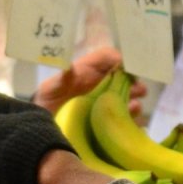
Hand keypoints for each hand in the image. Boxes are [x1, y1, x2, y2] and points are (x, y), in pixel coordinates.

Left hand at [32, 45, 146, 114]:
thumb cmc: (48, 102)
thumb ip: (61, 79)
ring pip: (129, 96)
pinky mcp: (110, 120)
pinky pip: (126, 117)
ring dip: (134, 99)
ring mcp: (107, 101)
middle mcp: (101, 83)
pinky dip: (132, 119)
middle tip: (137, 90)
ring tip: (133, 106)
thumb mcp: (50, 89)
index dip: (118, 59)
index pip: (108, 57)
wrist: (45, 126)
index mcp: (88, 70)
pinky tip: (130, 121)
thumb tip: (68, 67)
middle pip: (124, 77)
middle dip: (133, 81)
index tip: (126, 68)